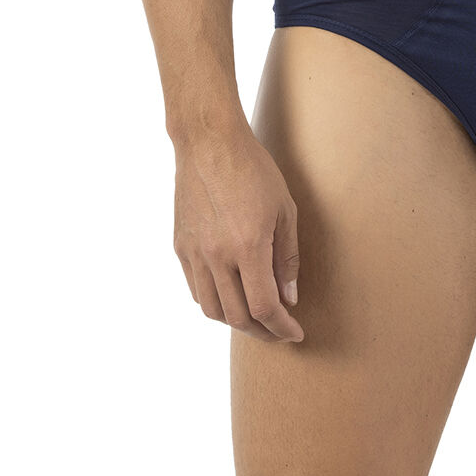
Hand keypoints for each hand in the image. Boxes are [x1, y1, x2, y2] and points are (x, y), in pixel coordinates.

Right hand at [172, 127, 304, 341]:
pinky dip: (214, 302)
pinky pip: (195, 289)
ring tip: (255, 317)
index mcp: (247, 247)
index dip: (281, 328)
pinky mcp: (180, 246)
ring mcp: (194, 253)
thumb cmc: (254, 170)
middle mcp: (216, 256)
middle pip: (237, 316)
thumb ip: (287, 258)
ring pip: (212, 309)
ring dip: (235, 321)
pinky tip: (230, 295)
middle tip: (279, 330)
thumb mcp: (284, 210)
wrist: (209, 142)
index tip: (295, 333)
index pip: (264, 307)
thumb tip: (290, 298)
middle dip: (262, 331)